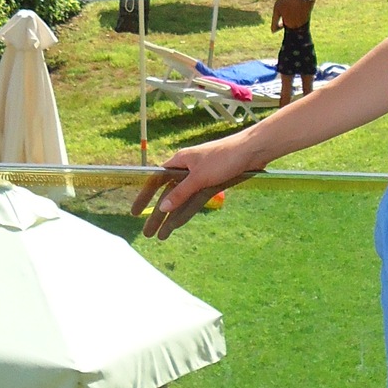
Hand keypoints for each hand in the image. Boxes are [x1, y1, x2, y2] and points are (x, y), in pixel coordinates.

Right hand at [131, 132, 260, 237]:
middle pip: (168, 195)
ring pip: (181, 201)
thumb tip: (162, 208)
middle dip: (157, 214)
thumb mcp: (199, 176)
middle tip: (147, 234)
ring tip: (161, 237)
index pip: (156, 180)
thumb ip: (180, 193)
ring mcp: (200, 178)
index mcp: (179, 161)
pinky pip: (195, 202)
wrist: (252, 151)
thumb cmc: (224, 157)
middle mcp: (187, 170)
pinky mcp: (212, 185)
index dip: (145, 196)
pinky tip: (178, 225)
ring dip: (172, 218)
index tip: (135, 213)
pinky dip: (186, 213)